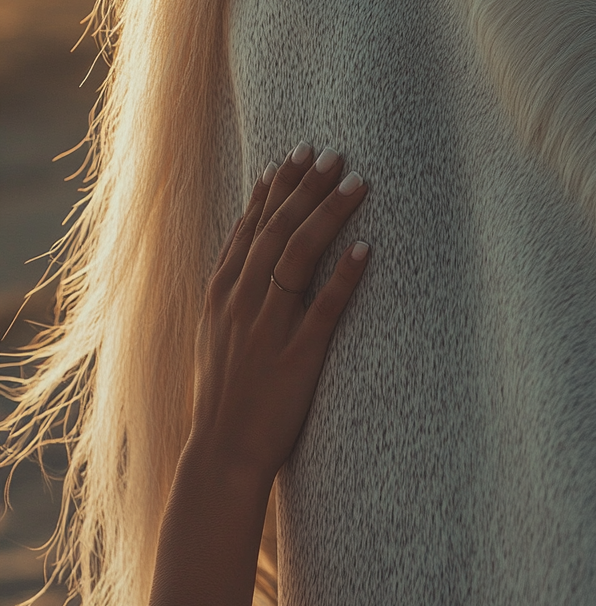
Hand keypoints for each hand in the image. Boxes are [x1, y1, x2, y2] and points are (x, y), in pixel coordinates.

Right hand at [190, 145, 368, 491]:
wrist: (222, 452)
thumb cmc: (226, 391)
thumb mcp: (217, 331)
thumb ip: (235, 289)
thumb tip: (256, 249)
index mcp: (222, 291)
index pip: (250, 225)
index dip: (275, 187)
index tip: (297, 153)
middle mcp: (241, 301)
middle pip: (277, 229)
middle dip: (306, 187)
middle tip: (335, 153)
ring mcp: (267, 327)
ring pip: (298, 256)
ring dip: (328, 214)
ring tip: (357, 183)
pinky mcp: (296, 356)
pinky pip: (323, 308)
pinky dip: (345, 275)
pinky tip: (367, 249)